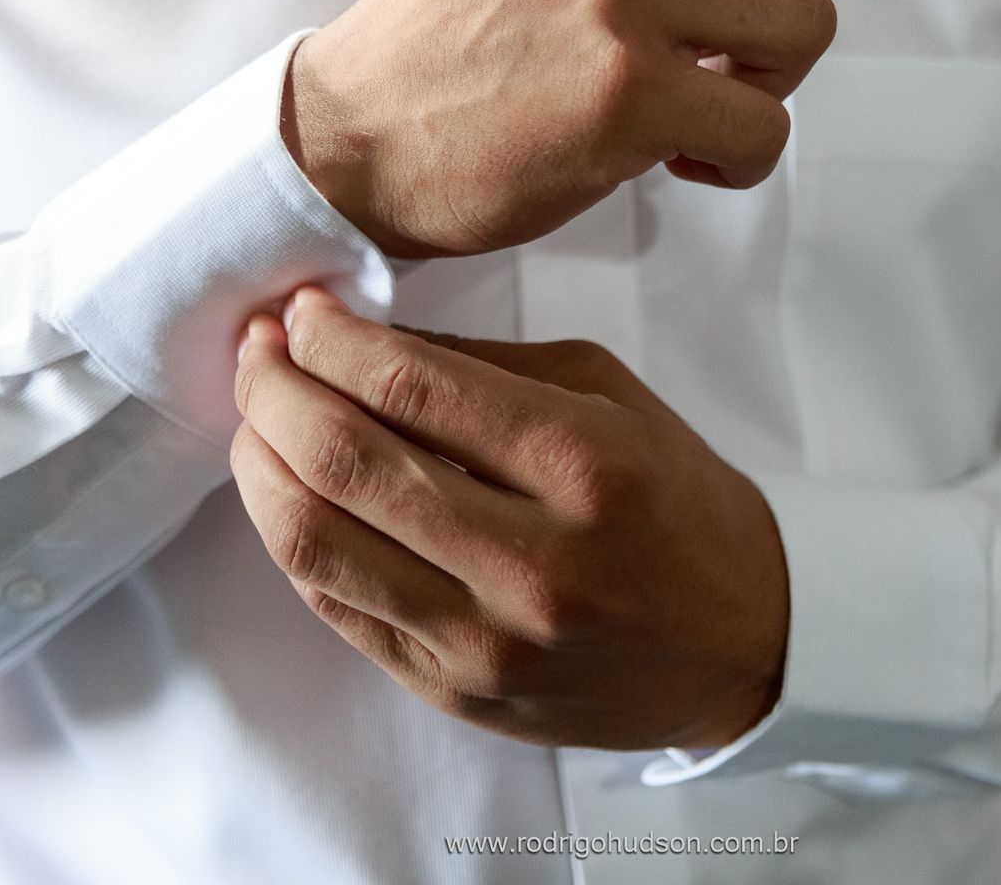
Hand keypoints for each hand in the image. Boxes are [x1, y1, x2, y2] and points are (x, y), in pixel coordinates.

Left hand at [230, 287, 790, 750]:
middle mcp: (532, 562)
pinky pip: (336, 607)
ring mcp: (486, 642)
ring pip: (315, 545)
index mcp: (584, 465)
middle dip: (274, 389)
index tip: (300, 310)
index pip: (411, 385)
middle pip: (345, 462)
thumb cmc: (679, 504)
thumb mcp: (608, 397)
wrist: (743, 646)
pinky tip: (292, 491)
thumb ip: (480, 366)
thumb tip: (356, 338)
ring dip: (262, 466)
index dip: (328, 337)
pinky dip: (296, 537)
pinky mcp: (455, 691)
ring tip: (258, 419)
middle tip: (257, 350)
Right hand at [284, 0, 835, 258]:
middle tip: (722, 60)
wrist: (355, 131)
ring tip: (700, 107)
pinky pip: (765, 128)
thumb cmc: (451, 31)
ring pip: (804, 25)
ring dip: (768, 85)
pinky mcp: (626, 89)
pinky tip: (680, 162)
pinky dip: (742, 160)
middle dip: (781, 9)